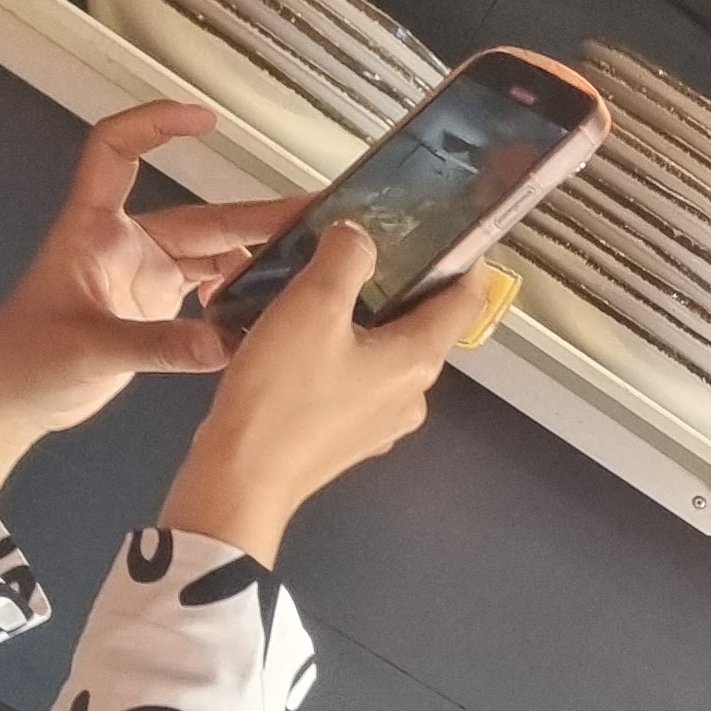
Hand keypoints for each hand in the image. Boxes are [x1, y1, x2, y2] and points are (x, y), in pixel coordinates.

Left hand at [0, 101, 297, 528]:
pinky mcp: (157, 311)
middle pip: (197, 218)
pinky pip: (211, 294)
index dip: (155, 126)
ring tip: (307, 265)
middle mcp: (124, 245)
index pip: (118, 152)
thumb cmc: (26, 357)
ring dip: (255, 260)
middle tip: (310, 216)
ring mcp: (143, 277)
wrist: (12, 395)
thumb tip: (226, 342)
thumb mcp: (90, 349)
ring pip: (211, 256)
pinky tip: (267, 311)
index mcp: (94, 230)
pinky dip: (241, 300)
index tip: (204, 118)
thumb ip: (160, 346)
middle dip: (254, 215)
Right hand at [159, 223, 485, 563]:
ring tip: (322, 285)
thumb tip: (361, 239)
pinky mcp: (351, 432)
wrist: (245, 474)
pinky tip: (301, 334)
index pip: (465, 302)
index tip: (454, 237)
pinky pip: (355, 378)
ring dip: (361, 316)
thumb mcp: (312, 305)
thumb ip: (345, 259)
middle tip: (367, 249)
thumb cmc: (282, 396)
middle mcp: (411, 394)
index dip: (465, 263)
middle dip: (399, 285)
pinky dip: (339, 349)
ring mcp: (383, 419)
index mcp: (417, 360)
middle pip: (422, 325)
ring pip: (384, 351)